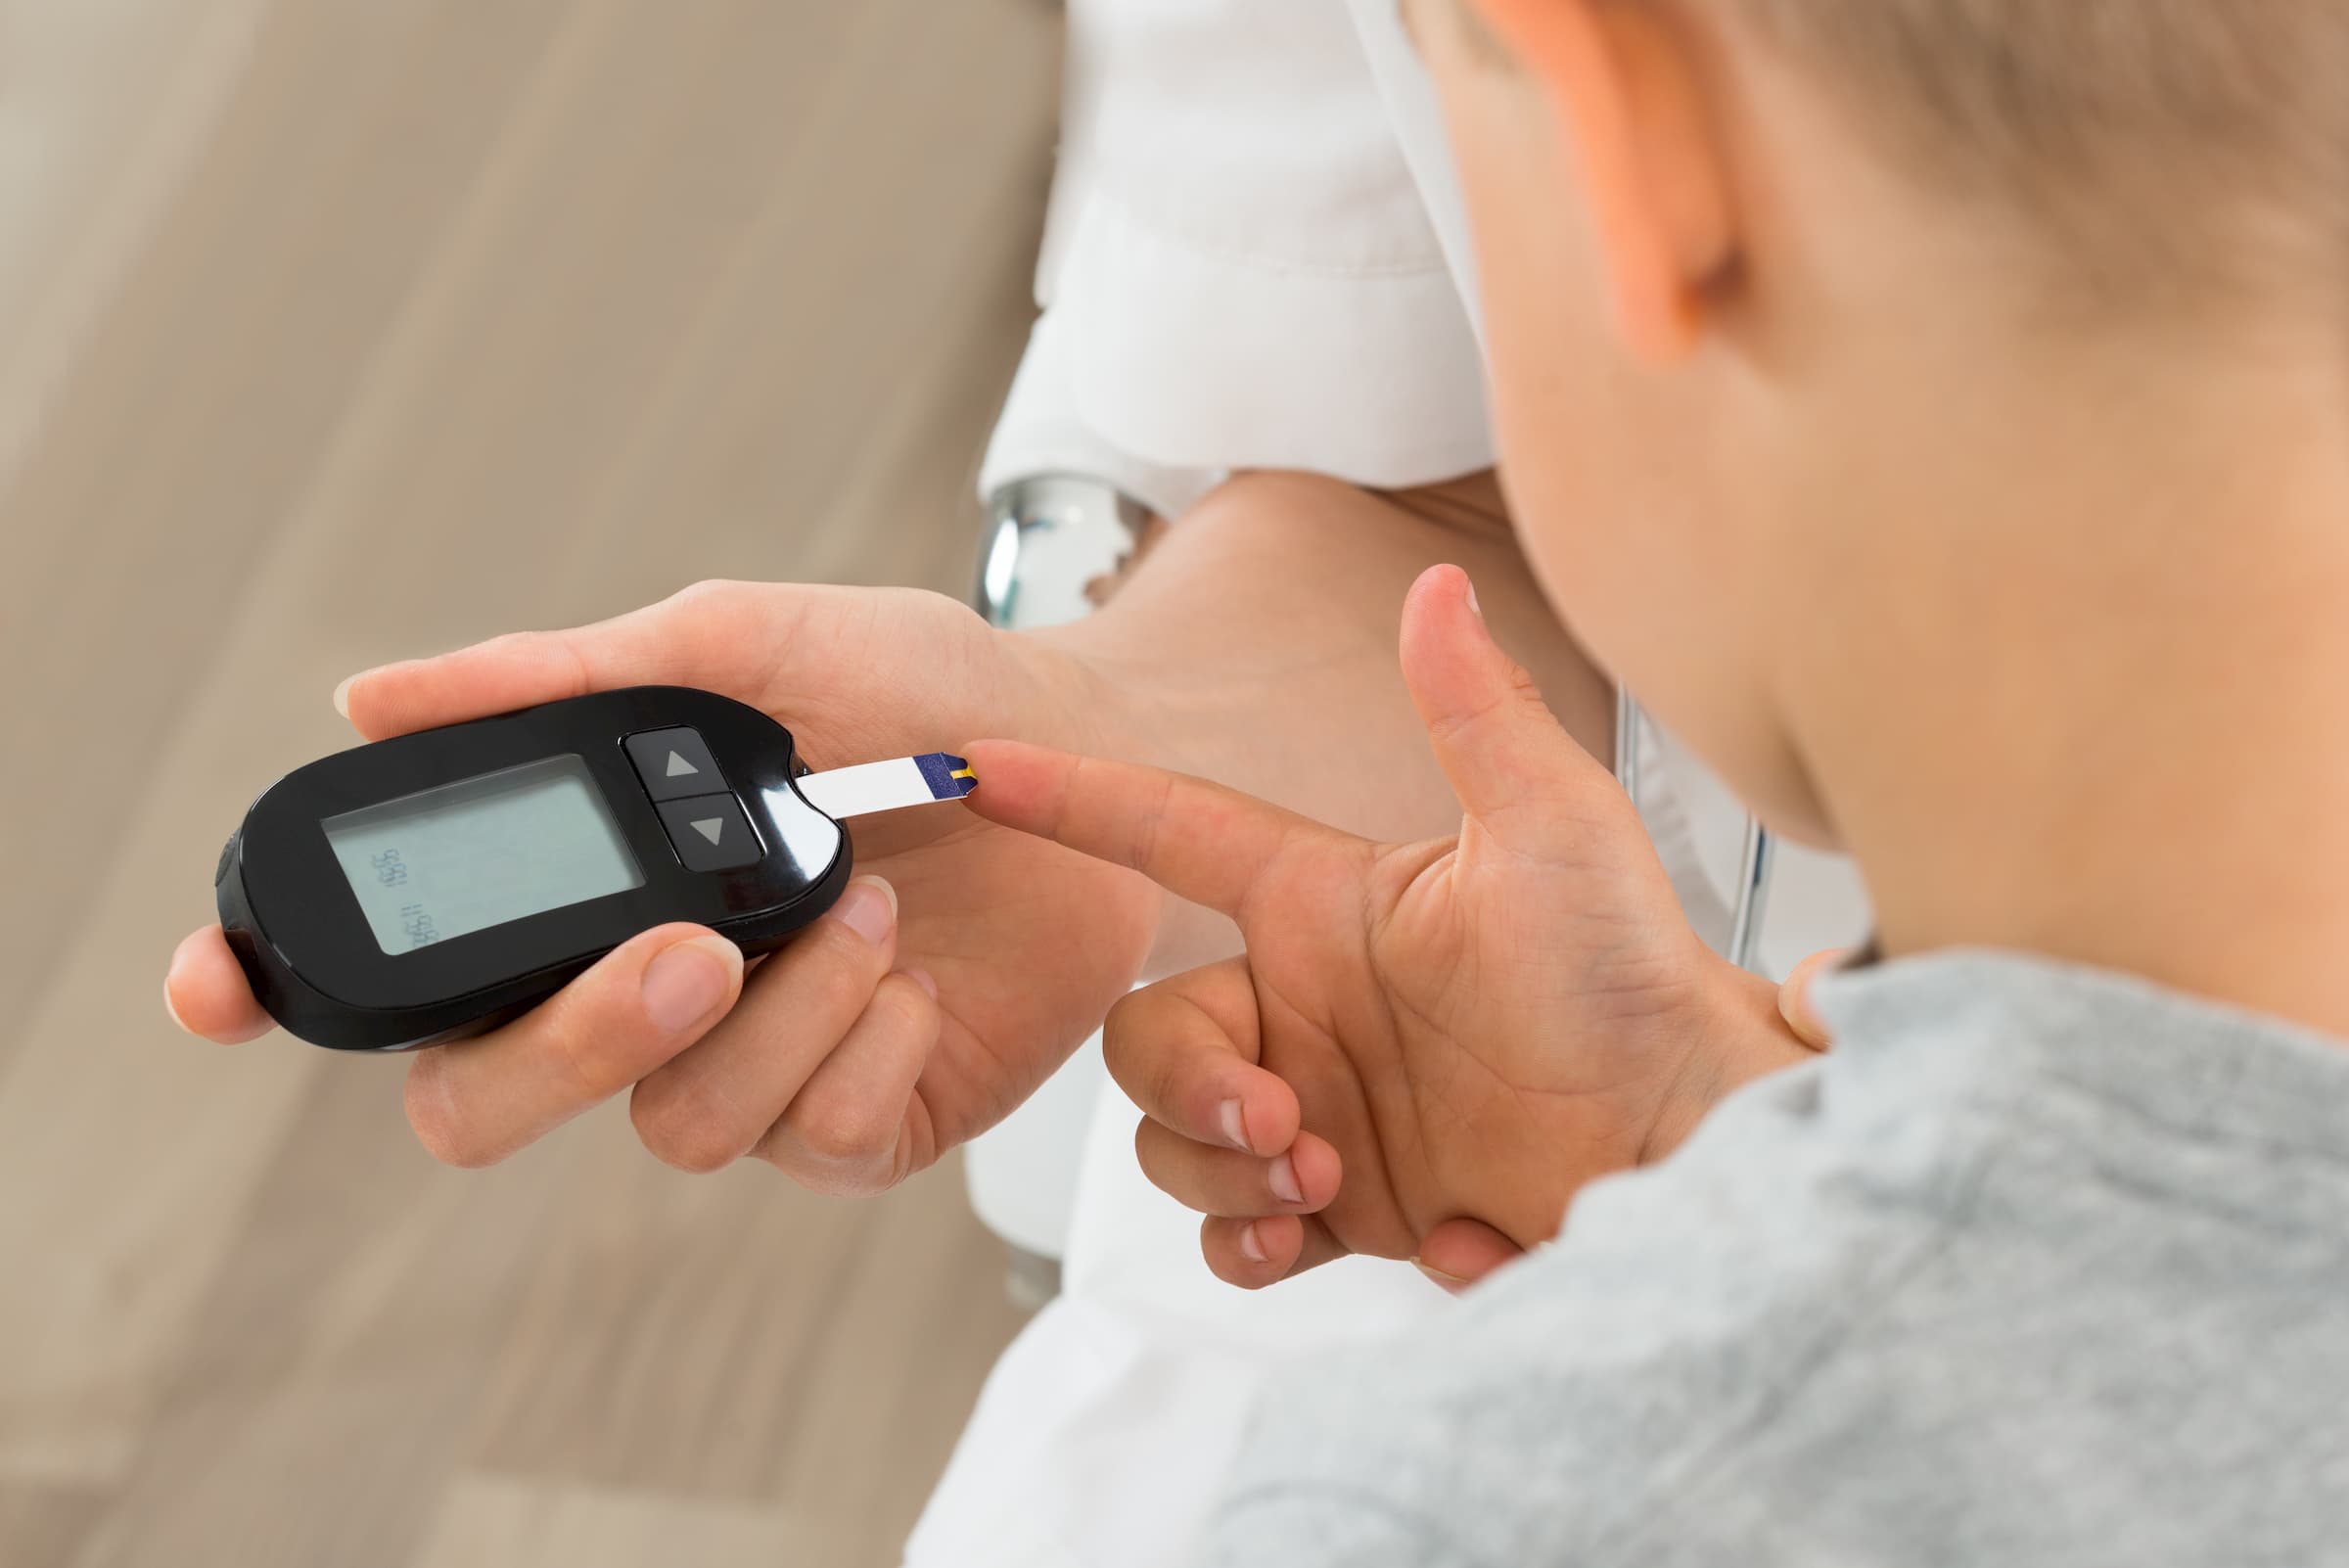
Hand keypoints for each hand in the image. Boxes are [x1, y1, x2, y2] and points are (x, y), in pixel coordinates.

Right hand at [167, 581, 1159, 1190]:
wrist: (1099, 761)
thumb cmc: (924, 695)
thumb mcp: (747, 648)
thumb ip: (569, 677)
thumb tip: (372, 692)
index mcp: (585, 889)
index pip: (391, 973)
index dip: (275, 985)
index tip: (222, 980)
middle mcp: (636, 995)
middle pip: (482, 1103)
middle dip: (568, 1041)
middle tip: (688, 945)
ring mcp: (741, 1070)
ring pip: (672, 1122)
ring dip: (781, 1007)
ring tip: (868, 902)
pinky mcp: (854, 1123)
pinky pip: (808, 1140)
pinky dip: (866, 1045)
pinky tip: (917, 970)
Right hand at [964, 566, 1817, 1285]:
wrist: (1691, 1140)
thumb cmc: (1636, 973)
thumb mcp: (1556, 833)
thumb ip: (1477, 715)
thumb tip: (1432, 588)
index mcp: (1324, 907)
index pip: (1172, 832)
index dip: (1077, 800)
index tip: (983, 768)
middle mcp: (1303, 1006)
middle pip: (1146, 1036)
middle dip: (1185, 1085)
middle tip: (1281, 1122)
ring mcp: (1317, 1108)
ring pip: (1174, 1141)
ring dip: (1220, 1172)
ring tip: (1318, 1180)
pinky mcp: (1346, 1205)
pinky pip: (1235, 1234)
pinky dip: (1249, 1246)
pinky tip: (1317, 1239)